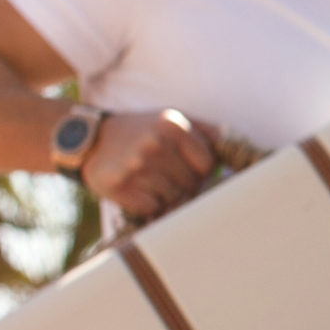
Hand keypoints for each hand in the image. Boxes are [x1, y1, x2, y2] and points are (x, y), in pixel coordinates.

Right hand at [81, 109, 218, 221]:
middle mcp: (154, 143)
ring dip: (167, 196)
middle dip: (185, 185)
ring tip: (152, 181)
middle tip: (166, 175)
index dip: (201, 171)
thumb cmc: (142, 132)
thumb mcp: (173, 120)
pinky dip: (150, 205)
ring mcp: (136, 165)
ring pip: (174, 198)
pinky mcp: (120, 186)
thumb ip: (208, 132)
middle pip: (192, 184)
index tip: (189, 167)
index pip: (207, 164)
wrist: (91, 141)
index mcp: (172, 124)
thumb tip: (239, 147)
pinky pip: (153, 208)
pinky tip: (139, 191)